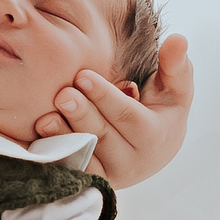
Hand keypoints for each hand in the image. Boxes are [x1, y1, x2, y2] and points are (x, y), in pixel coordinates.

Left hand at [33, 32, 192, 188]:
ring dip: (64, 137)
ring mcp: (111, 174)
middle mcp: (134, 161)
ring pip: (85, 156)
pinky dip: (56, 156)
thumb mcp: (175, 88)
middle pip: (103, 136)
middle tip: (62, 94)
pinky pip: (72, 171)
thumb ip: (175, 64)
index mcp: (155, 135)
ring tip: (46, 118)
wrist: (153, 150)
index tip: (82, 75)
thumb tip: (178, 39)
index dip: (105, 96)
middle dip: (81, 115)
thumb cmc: (162, 109)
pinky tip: (41, 139)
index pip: (127, 115)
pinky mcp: (91, 180)